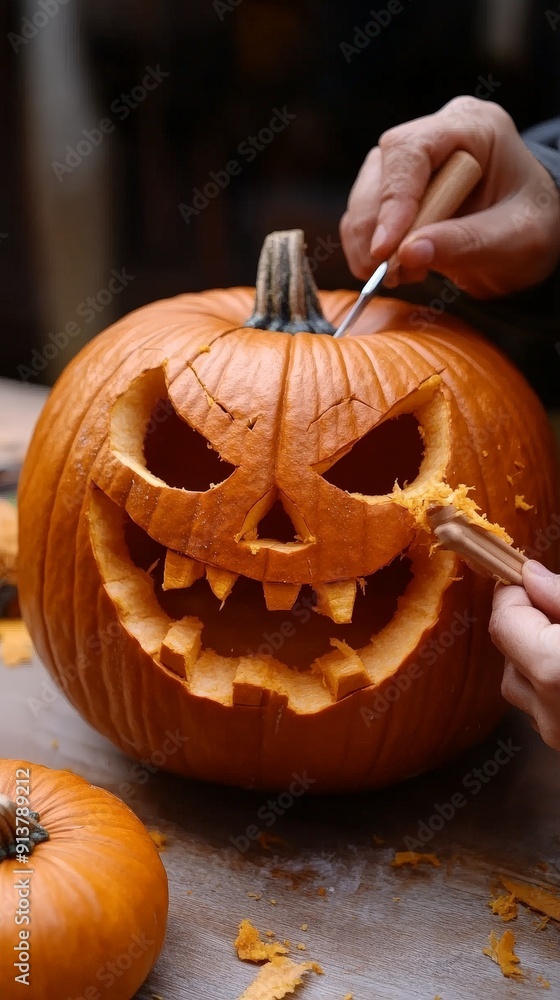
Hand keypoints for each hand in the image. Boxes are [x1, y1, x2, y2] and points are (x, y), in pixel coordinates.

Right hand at [340, 96, 559, 297]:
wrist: (529, 238)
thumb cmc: (533, 227)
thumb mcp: (516, 239)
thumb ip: (466, 243)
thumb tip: (407, 254)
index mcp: (471, 127)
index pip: (410, 151)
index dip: (393, 200)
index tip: (387, 249)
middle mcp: (433, 138)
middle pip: (380, 174)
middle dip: (377, 230)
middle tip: (393, 273)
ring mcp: (408, 166)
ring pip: (363, 199)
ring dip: (368, 245)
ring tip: (403, 275)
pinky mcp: (393, 195)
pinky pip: (362, 221)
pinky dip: (368, 252)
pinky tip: (400, 269)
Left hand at [489, 562, 559, 749]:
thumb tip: (529, 577)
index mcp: (556, 670)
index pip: (504, 622)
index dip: (514, 595)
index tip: (528, 578)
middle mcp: (550, 711)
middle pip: (508, 652)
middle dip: (529, 625)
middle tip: (557, 612)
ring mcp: (558, 735)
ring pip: (521, 684)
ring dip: (539, 657)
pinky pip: (542, 708)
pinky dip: (552, 687)